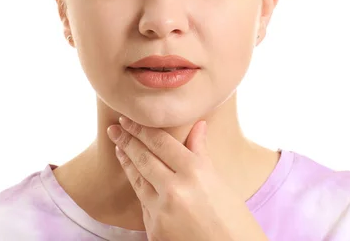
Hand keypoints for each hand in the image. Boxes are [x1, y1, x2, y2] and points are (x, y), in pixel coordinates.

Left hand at [106, 117, 269, 240]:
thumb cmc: (235, 222)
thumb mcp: (220, 183)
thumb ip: (201, 154)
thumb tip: (199, 125)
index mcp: (195, 173)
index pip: (160, 143)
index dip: (141, 129)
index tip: (128, 119)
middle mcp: (175, 190)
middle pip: (143, 158)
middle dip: (126, 141)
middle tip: (114, 129)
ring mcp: (161, 212)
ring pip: (137, 180)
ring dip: (126, 163)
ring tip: (118, 148)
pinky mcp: (154, 231)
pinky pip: (144, 204)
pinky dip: (140, 189)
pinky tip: (135, 178)